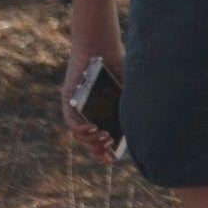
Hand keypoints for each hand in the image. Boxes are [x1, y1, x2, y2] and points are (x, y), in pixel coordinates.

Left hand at [60, 12, 124, 163]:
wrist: (101, 47)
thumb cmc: (116, 65)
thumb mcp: (126, 90)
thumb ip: (128, 106)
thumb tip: (139, 126)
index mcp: (100, 111)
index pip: (99, 136)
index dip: (103, 151)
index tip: (112, 160)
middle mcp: (86, 112)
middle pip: (87, 138)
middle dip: (98, 148)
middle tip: (109, 149)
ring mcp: (75, 107)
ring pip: (77, 133)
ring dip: (89, 141)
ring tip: (104, 139)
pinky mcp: (68, 99)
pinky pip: (71, 120)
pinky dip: (80, 128)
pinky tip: (93, 129)